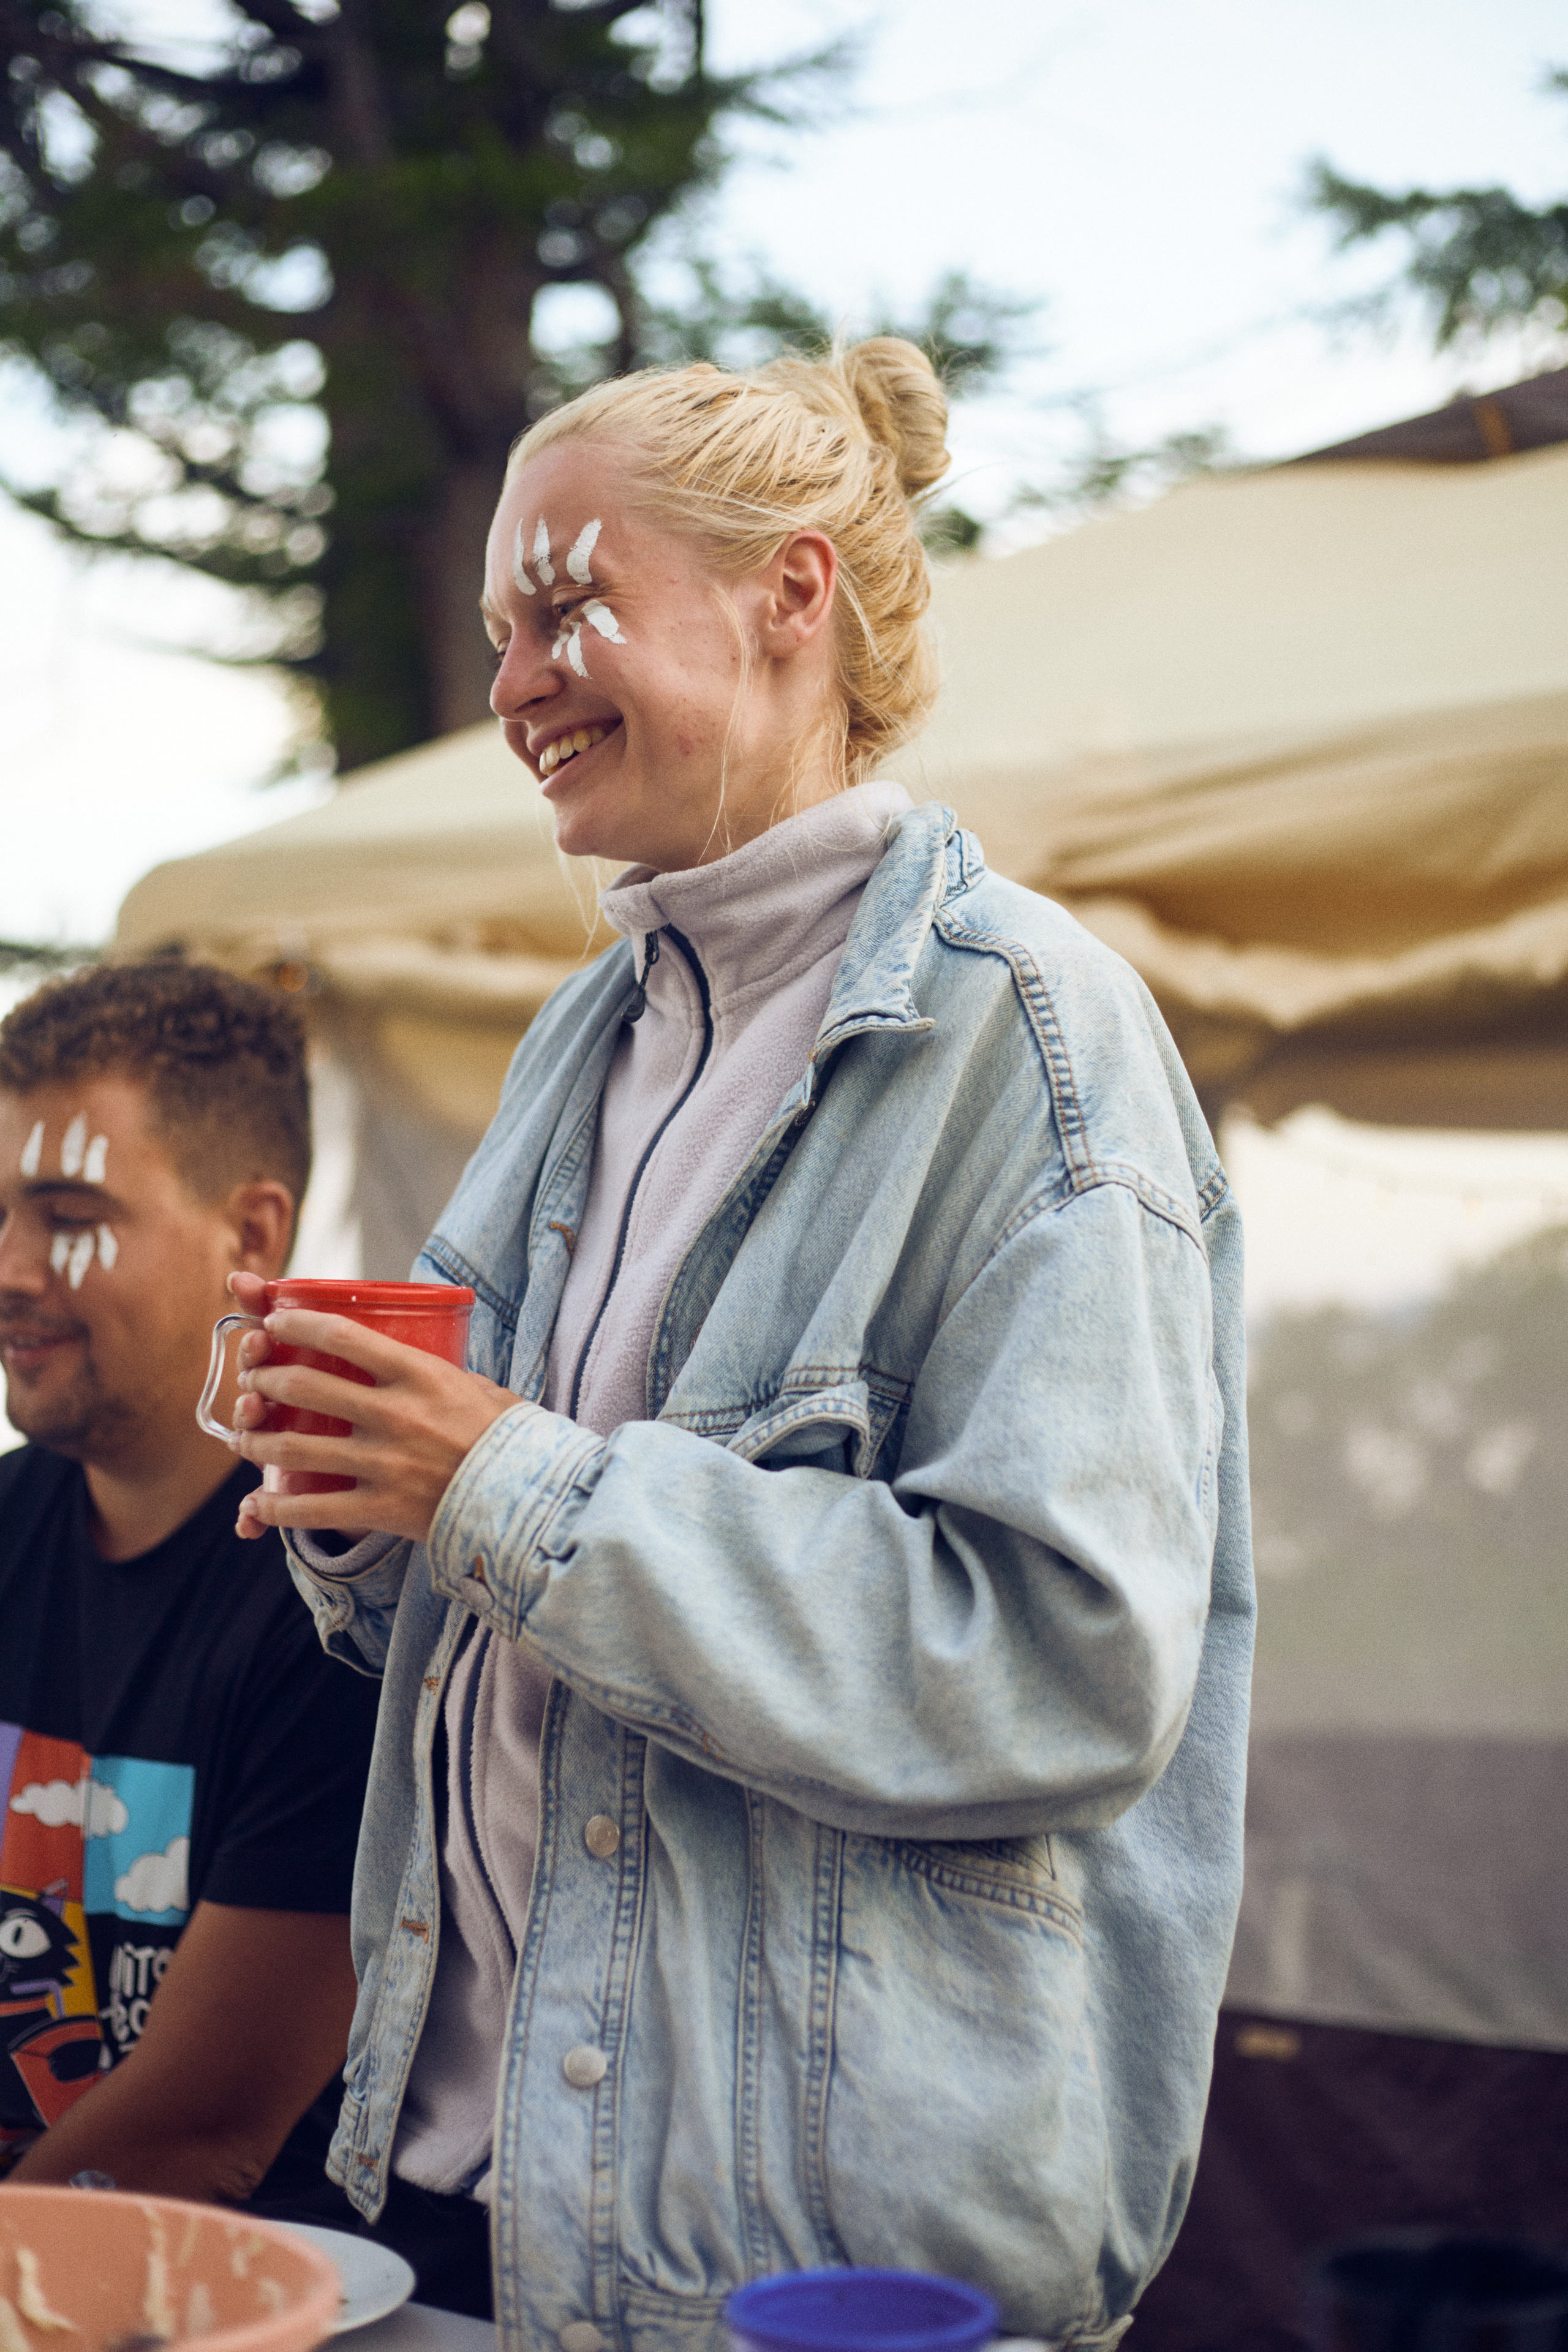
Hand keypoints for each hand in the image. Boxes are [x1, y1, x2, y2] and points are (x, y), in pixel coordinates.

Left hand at [227, 1280, 523, 1544]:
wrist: (531, 1503)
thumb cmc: (512, 1442)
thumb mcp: (485, 1391)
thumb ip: (446, 1377)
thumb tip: (424, 1364)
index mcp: (421, 1376)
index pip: (343, 1337)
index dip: (297, 1325)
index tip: (273, 1323)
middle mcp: (396, 1414)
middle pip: (305, 1387)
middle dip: (265, 1380)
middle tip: (251, 1380)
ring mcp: (385, 1463)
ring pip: (295, 1449)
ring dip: (257, 1442)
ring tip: (243, 1439)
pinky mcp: (381, 1509)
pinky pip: (312, 1510)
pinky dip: (275, 1509)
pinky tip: (256, 1506)